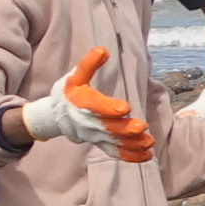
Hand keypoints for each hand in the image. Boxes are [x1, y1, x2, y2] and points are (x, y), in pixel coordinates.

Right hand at [12, 45, 153, 163]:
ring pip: (114, 142)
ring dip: (132, 144)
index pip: (96, 107)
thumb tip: (103, 50)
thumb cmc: (68, 93)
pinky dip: (130, 156)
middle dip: (125, 129)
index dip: (110, 108)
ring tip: (149, 142)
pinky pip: (114, 152)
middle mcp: (88, 123)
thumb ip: (88, 64)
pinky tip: (147, 155)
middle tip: (142, 127)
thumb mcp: (74, 76)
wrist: (55, 117)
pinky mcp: (101, 143)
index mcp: (81, 103)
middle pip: (108, 128)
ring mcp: (95, 136)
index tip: (125, 108)